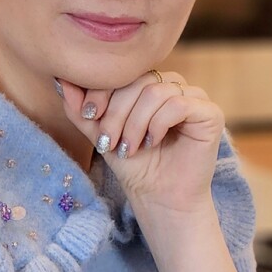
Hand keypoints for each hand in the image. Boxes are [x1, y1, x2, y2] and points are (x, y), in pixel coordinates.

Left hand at [57, 71, 224, 215]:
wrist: (159, 198)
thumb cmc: (135, 166)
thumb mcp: (101, 134)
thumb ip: (82, 109)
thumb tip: (60, 80)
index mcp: (151, 85)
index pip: (125, 73)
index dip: (103, 90)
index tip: (88, 115)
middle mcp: (174, 86)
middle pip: (140, 81)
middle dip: (117, 112)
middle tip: (108, 142)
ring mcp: (195, 98)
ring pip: (157, 92)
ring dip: (135, 122)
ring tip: (129, 147)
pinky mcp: (211, 113)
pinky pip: (179, 104)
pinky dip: (158, 124)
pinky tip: (152, 142)